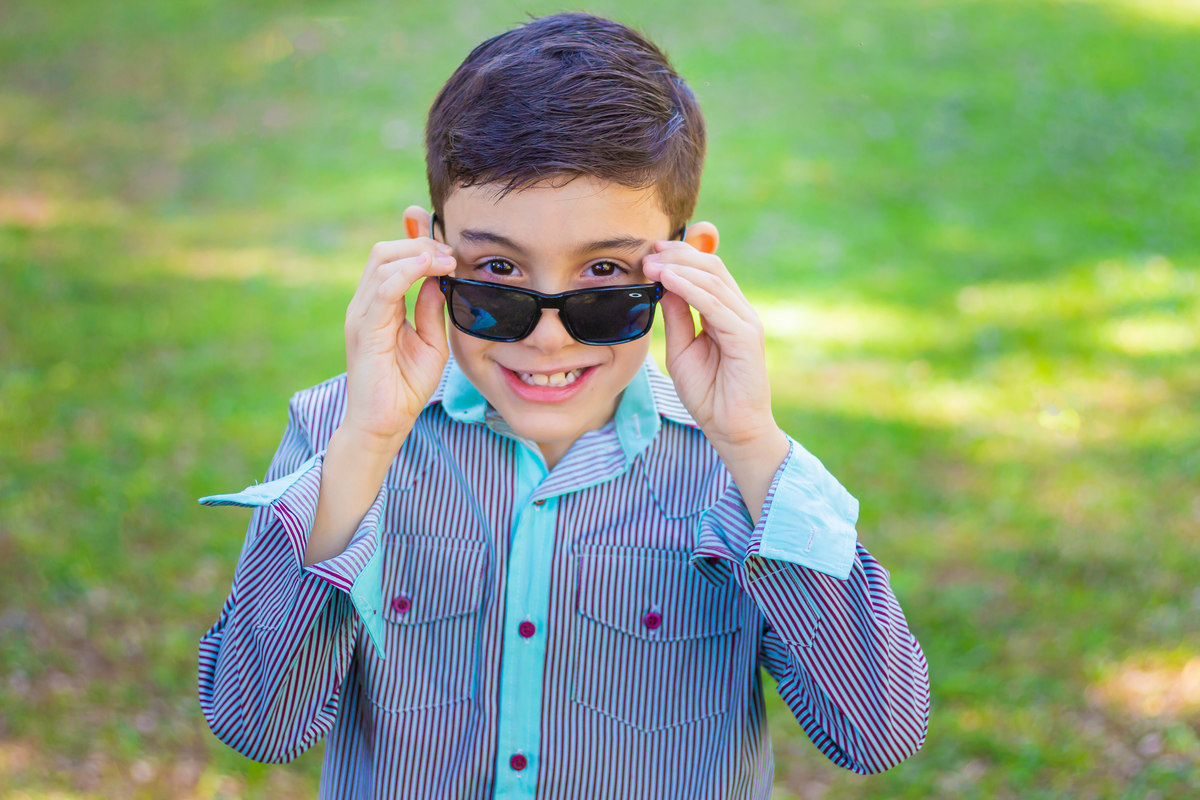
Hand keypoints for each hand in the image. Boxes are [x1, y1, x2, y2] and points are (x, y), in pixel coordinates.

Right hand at [341, 238, 456, 451]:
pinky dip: (408, 272)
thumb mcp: (431, 340)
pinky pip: (383, 288)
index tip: (449, 244)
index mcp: (380, 304)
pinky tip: (429, 268)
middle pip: (385, 251)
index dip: (418, 241)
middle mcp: (366, 304)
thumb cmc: (406, 386)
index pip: (393, 258)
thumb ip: (433, 308)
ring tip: (447, 260)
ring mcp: (362, 314)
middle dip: (421, 243)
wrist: (385, 423)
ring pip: (382, 261)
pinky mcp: (364, 329)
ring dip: (419, 254)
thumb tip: (442, 277)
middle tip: (452, 254)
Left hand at [641, 241, 788, 517]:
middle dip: (677, 254)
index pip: (706, 270)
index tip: (649, 251)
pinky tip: (667, 280)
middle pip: (711, 266)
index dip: (679, 255)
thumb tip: (662, 284)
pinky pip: (715, 304)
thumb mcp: (682, 348)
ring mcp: (745, 322)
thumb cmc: (708, 392)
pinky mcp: (746, 337)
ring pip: (713, 279)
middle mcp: (738, 311)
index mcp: (725, 312)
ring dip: (678, 267)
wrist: (730, 428)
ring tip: (650, 263)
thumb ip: (676, 316)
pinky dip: (689, 288)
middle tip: (647, 251)